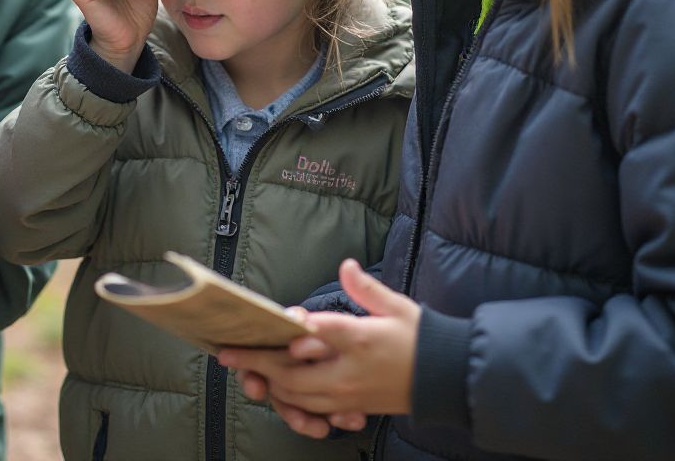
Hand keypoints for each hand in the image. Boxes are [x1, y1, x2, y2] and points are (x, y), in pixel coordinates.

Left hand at [217, 260, 419, 434]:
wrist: (445, 379)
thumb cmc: (420, 337)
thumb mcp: (396, 306)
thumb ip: (366, 288)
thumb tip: (346, 265)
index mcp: (360, 340)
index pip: (319, 334)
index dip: (294, 329)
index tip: (271, 322)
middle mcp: (350, 372)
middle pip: (295, 373)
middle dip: (259, 364)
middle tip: (229, 354)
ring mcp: (349, 394)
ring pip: (299, 396)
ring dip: (269, 383)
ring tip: (245, 371)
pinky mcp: (352, 407)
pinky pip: (314, 410)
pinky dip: (291, 401)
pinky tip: (276, 390)